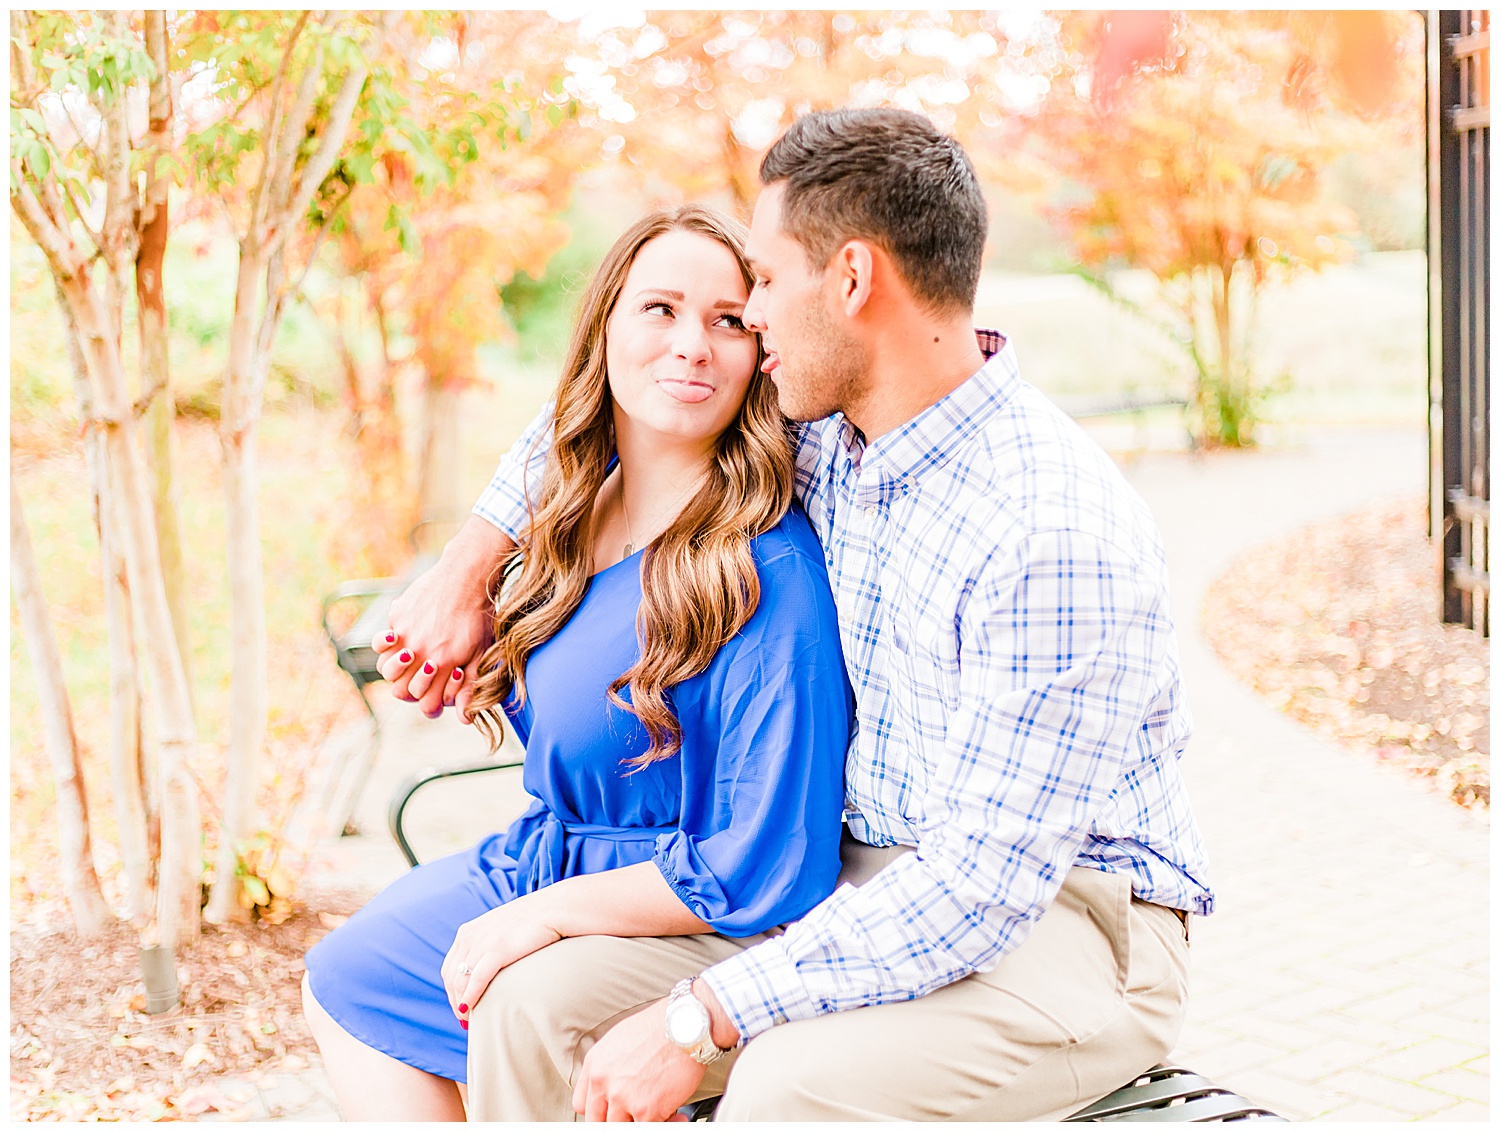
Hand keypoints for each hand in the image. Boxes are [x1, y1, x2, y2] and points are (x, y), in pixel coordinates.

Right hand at [373, 516, 511, 718]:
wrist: (468, 577)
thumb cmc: (479, 617)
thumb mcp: (482, 653)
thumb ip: (471, 687)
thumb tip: (465, 720)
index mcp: (445, 665)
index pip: (425, 703)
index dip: (429, 705)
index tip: (435, 695)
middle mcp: (422, 653)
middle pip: (400, 691)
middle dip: (410, 691)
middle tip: (421, 677)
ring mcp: (407, 635)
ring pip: (385, 670)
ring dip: (394, 670)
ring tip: (409, 657)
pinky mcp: (398, 618)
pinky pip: (380, 641)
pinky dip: (383, 644)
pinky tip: (394, 639)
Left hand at [441, 897, 561, 1023]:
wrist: (555, 908)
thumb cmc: (533, 922)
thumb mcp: (501, 929)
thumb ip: (488, 944)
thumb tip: (486, 968)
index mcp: (468, 931)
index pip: (449, 968)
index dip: (453, 992)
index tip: (462, 1007)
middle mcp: (470, 936)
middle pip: (452, 978)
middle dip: (456, 1001)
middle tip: (466, 1021)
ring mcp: (482, 942)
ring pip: (461, 981)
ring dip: (462, 1004)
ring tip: (472, 1021)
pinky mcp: (497, 949)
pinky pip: (476, 979)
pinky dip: (470, 997)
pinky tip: (471, 1010)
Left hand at [572, 998, 705, 1121]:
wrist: (685, 1024)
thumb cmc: (660, 1026)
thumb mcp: (620, 1040)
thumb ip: (610, 1066)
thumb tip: (613, 1084)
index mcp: (595, 1065)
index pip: (582, 1105)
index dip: (599, 1110)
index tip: (612, 1111)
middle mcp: (603, 1082)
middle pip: (598, 1120)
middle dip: (620, 1119)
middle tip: (637, 1114)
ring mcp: (623, 1098)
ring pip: (621, 1127)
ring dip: (641, 1121)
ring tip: (659, 1112)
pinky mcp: (646, 1110)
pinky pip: (647, 1130)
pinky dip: (667, 1124)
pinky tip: (677, 1115)